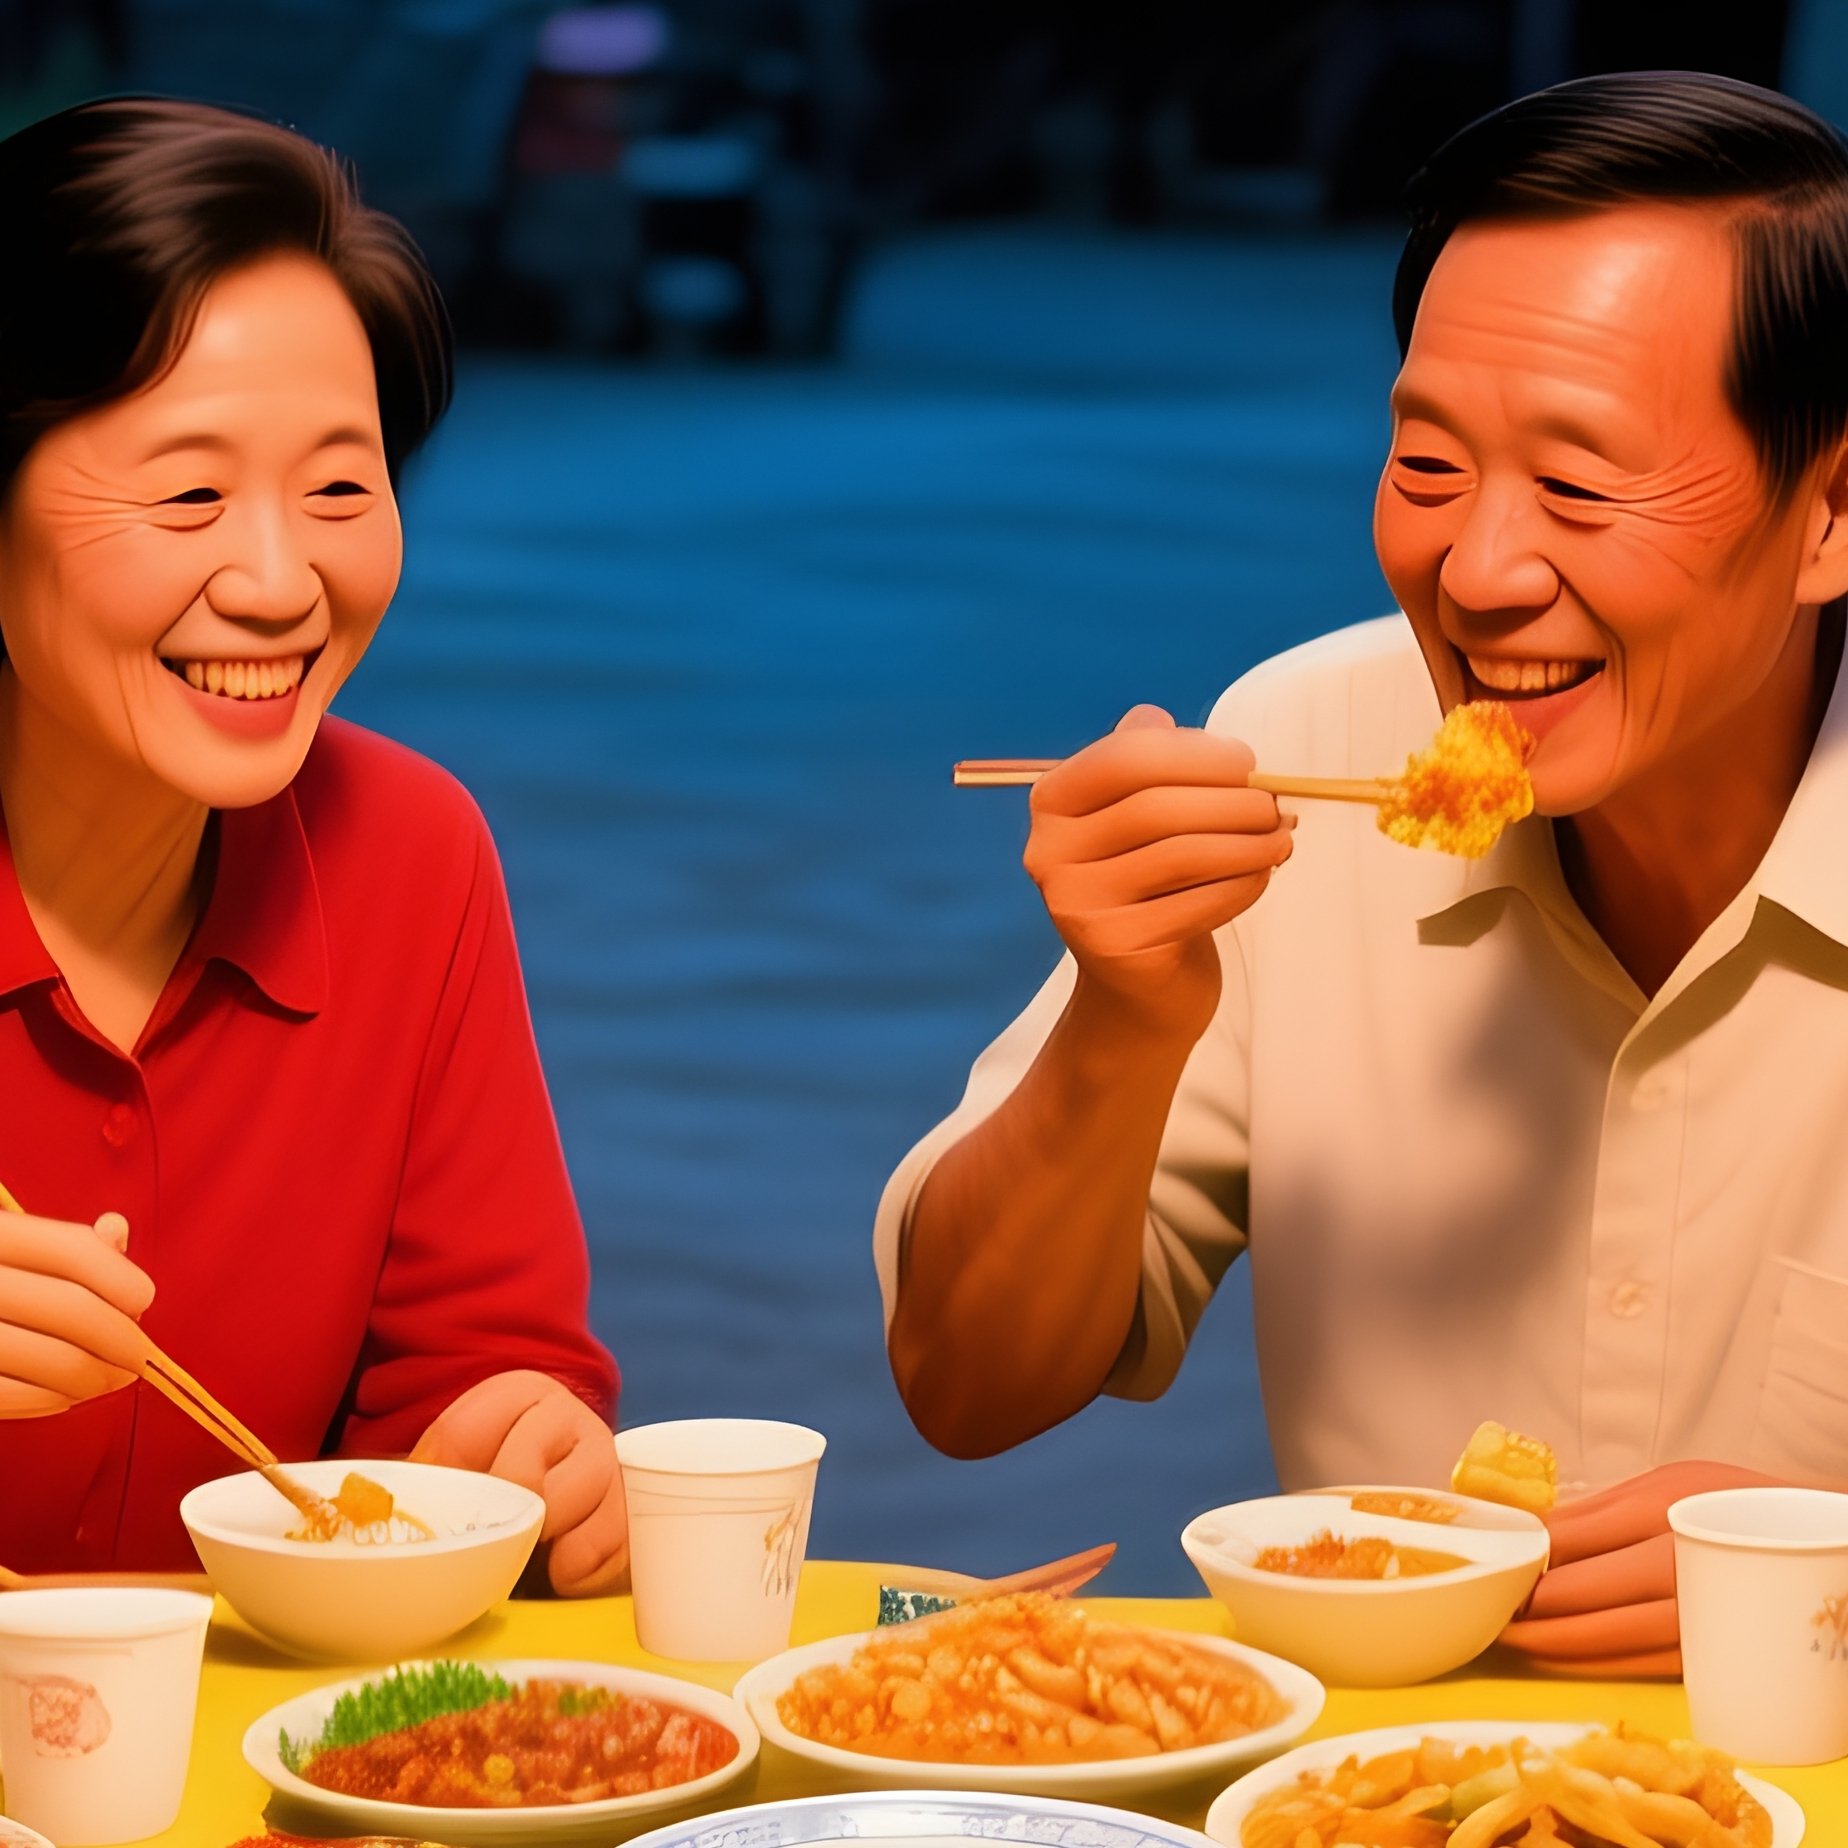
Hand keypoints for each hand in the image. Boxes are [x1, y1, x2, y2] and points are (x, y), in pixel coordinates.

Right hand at [0, 1208, 152, 1416]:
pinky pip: (12, 1396)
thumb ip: (59, 1241)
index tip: (144, 1300)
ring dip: (94, 1377)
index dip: (121, 1279)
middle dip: (121, 1339)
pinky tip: (64, 1396)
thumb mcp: (9, 1248)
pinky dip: (49, 1400)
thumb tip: (115, 1231)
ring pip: (51, 1359)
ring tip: (108, 1380)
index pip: (74, 1252)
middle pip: (72, 1309)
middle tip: (139, 1357)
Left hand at [411, 1370, 627, 1595]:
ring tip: (528, 1560)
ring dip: (541, 1546)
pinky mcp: (634, 1503)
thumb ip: (423, 1478)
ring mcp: (607, 1456)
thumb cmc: (501, 1478)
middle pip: (520, 1475)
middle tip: (488, 1548)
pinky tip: (560, 1573)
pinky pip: (603, 1546)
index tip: (440, 1522)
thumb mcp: (461, 1462)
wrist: (574, 1486)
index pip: (461, 1436)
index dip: (442, 1487)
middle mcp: (566, 1414)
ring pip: (569, 1503)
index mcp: (515, 1394)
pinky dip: (575, 1574)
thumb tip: (367, 1508)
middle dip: (498, 1521)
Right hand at [1024, 706, 1294, 1036]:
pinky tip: (1261, 877)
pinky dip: (1243, 885)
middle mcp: (1050, 852)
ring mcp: (1078, 904)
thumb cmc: (1152, 883)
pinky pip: (1196, 903)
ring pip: (1182, 854)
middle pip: (1156, 807)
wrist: (1140, 986)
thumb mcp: (1142, 814)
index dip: (1197, 753)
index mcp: (1053, 802)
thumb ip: (1145, 761)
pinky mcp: (1114, 948)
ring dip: (1249, 842)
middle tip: (1278, 806)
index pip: (1125, 758)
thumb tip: (1155, 717)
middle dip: (1233, 801)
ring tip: (1283, 838)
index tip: (1248, 762)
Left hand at [1498, 1459, 1782, 1675]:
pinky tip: (1555, 1656)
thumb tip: (1532, 1530)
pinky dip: (1590, 1662)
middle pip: (1586, 1594)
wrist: (1814, 1543)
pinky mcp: (1710, 1653)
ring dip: (1551, 1642)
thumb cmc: (1728, 1503)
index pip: (1574, 1539)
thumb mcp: (1664, 1483)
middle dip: (1529, 1606)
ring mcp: (1697, 1615)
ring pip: (1609, 1639)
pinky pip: (1638, 1665)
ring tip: (1507, 1637)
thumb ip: (1598, 1510)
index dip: (1526, 1559)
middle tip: (1486, 1608)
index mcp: (1661, 1510)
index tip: (1491, 1565)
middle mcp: (1679, 1565)